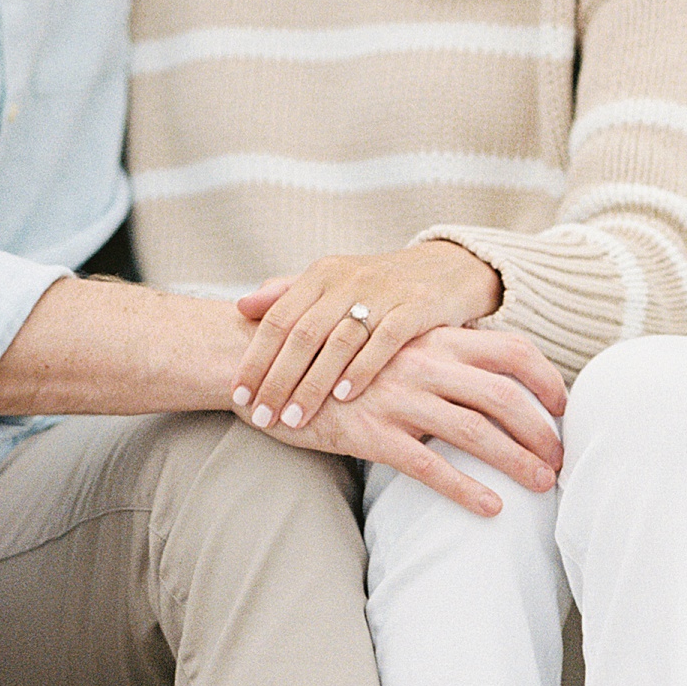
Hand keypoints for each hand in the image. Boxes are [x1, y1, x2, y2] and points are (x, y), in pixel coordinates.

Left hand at [233, 240, 536, 431]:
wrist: (449, 268)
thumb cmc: (380, 286)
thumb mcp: (333, 283)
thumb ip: (289, 294)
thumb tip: (242, 306)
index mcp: (321, 275)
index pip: (276, 319)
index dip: (254, 358)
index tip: (237, 395)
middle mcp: (347, 279)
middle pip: (302, 334)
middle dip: (277, 380)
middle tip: (260, 416)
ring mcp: (383, 292)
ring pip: (338, 341)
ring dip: (313, 384)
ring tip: (293, 418)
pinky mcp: (417, 306)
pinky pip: (385, 340)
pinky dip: (363, 369)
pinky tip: (344, 397)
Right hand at [257, 324, 566, 516]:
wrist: (265, 362)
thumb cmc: (330, 360)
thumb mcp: (385, 345)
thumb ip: (429, 353)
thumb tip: (472, 368)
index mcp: (432, 338)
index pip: (511, 348)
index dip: (545, 377)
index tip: (565, 405)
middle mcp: (423, 363)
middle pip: (505, 394)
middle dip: (542, 430)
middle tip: (560, 459)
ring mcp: (399, 398)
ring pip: (477, 431)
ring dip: (517, 461)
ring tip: (542, 486)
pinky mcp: (372, 433)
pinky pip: (430, 466)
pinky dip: (466, 489)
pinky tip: (491, 509)